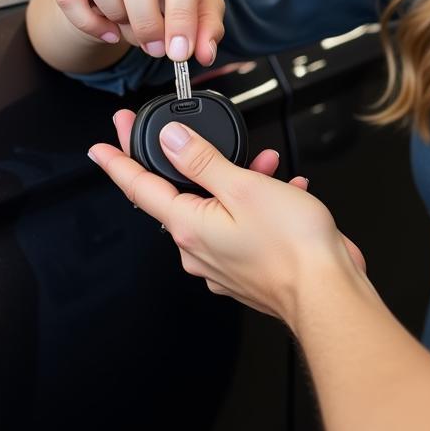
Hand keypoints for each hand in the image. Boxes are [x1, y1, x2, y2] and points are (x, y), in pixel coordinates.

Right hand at [55, 0, 224, 64]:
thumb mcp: (200, 2)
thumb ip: (208, 26)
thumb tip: (204, 52)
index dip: (181, 16)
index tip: (179, 50)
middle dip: (147, 24)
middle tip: (157, 48)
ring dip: (119, 19)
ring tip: (135, 28)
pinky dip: (88, 23)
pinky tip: (109, 31)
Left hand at [90, 112, 366, 320]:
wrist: (328, 294)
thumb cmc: (293, 247)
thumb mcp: (245, 187)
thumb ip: (203, 162)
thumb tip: (171, 142)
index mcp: (189, 227)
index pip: (140, 189)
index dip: (118, 164)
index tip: (101, 149)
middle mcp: (198, 250)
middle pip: (181, 197)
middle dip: (201, 163)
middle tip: (201, 136)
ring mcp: (220, 264)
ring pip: (217, 210)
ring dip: (239, 182)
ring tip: (269, 166)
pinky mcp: (245, 270)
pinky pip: (241, 229)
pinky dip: (259, 207)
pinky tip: (286, 193)